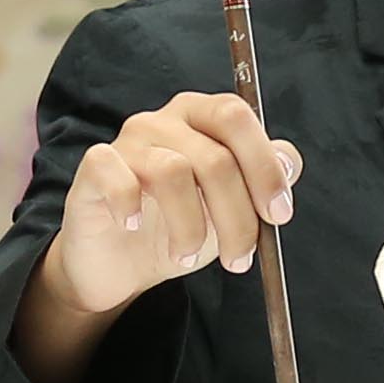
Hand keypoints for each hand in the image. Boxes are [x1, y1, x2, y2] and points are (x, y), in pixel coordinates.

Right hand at [15, 89, 300, 382]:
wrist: (119, 265)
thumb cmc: (178, 226)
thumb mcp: (231, 208)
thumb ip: (262, 179)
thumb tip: (289, 162)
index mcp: (201, 117)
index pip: (237, 117)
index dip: (263, 167)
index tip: (279, 215)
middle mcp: (163, 120)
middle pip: (215, 156)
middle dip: (236, 215)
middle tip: (240, 258)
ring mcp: (126, 141)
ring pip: (173, 173)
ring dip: (190, 228)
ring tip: (188, 256)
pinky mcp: (94, 168)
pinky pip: (116, 177)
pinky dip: (130, 206)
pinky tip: (133, 226)